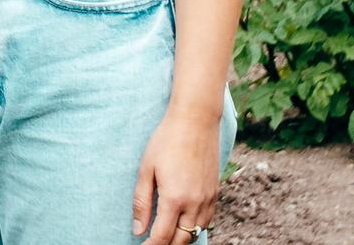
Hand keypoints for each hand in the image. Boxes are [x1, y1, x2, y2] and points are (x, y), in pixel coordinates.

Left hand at [132, 111, 219, 243]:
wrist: (195, 120)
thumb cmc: (166, 141)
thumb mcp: (146, 169)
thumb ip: (142, 202)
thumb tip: (138, 230)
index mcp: (174, 198)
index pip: (162, 237)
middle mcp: (194, 203)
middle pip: (181, 240)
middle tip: (152, 243)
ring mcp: (208, 198)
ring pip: (196, 232)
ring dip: (181, 238)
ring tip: (167, 236)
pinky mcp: (216, 192)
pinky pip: (207, 220)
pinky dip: (196, 227)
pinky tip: (185, 223)